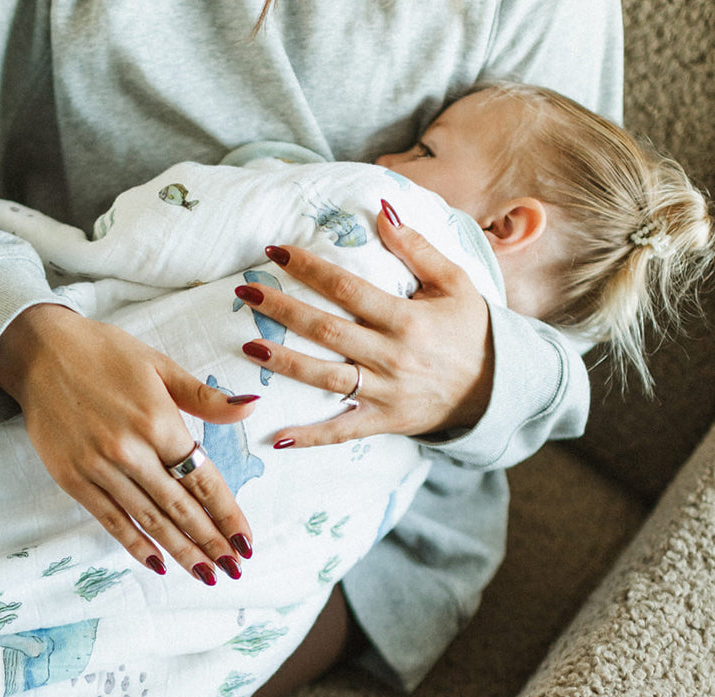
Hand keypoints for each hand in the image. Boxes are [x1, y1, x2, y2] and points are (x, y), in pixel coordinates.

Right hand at [0, 304, 255, 582]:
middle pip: (180, 507)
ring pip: (149, 519)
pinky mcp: (73, 478)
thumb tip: (252, 405)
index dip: (227, 514)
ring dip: (181, 551)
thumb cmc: (104, 354)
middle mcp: (131, 449)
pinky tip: (157, 564)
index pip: (203, 479)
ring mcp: (99, 467)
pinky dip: (135, 544)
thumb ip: (205, 396)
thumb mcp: (159, 365)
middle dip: (211, 542)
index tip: (246, 541)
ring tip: (206, 574)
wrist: (38, 350)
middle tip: (234, 569)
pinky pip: (111, 519)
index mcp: (158, 420)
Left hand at [235, 205, 493, 446]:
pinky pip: (341, 431)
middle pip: (327, 330)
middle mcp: (391, 356)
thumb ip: (417, 248)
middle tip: (246, 292)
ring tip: (248, 347)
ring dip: (285, 365)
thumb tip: (381, 210)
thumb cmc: (471, 329)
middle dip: (283, 311)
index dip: (310, 269)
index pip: (347, 289)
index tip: (276, 252)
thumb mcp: (455, 281)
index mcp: (406, 319)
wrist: (497, 387)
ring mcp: (385, 392)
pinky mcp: (382, 421)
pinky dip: (310, 437)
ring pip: (325, 378)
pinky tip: (278, 439)